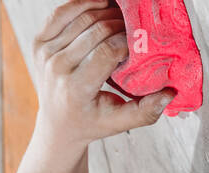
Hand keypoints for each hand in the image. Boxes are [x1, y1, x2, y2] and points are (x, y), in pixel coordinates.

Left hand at [31, 1, 175, 153]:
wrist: (58, 124)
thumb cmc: (92, 122)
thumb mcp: (120, 122)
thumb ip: (146, 111)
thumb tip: (170, 93)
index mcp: (76, 90)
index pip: (106, 52)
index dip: (127, 41)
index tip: (140, 41)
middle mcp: (57, 69)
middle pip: (95, 31)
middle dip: (119, 23)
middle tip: (135, 25)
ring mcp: (45, 54)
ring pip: (81, 17)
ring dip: (105, 11)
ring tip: (122, 15)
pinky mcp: (39, 42)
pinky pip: (61, 13)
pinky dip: (83, 4)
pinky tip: (101, 5)